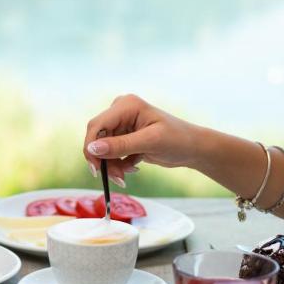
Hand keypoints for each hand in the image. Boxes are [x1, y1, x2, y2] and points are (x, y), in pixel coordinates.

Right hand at [83, 94, 202, 183]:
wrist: (193, 148)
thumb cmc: (177, 139)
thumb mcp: (149, 142)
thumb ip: (120, 145)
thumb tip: (92, 148)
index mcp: (126, 105)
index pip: (96, 125)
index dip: (91, 147)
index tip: (96, 169)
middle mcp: (121, 112)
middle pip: (97, 138)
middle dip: (104, 160)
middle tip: (116, 178)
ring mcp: (122, 125)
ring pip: (103, 149)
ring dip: (112, 165)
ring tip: (125, 176)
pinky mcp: (125, 138)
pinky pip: (112, 154)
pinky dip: (119, 164)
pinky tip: (133, 167)